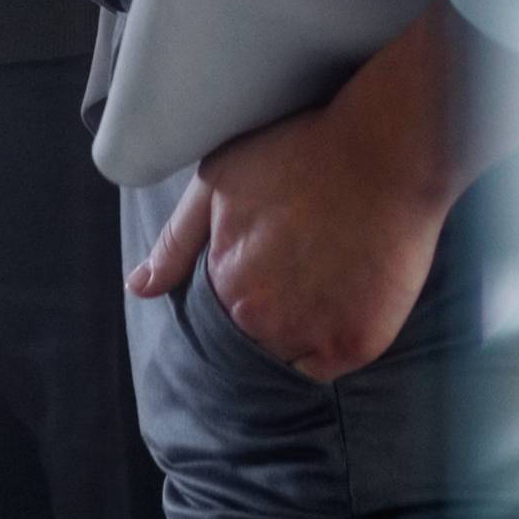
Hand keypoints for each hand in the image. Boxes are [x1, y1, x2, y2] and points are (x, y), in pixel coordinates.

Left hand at [131, 16, 463, 382]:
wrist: (381, 151)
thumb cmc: (297, 154)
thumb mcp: (218, 181)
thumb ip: (175, 242)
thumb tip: (137, 289)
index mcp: (224, 282)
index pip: (218, 312)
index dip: (241, 284)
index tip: (266, 258)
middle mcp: (262, 319)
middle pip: (254, 335)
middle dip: (268, 307)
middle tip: (299, 263)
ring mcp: (312, 334)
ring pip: (289, 352)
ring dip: (298, 328)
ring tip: (322, 275)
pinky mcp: (358, 342)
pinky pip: (329, 366)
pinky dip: (330, 342)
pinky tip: (341, 299)